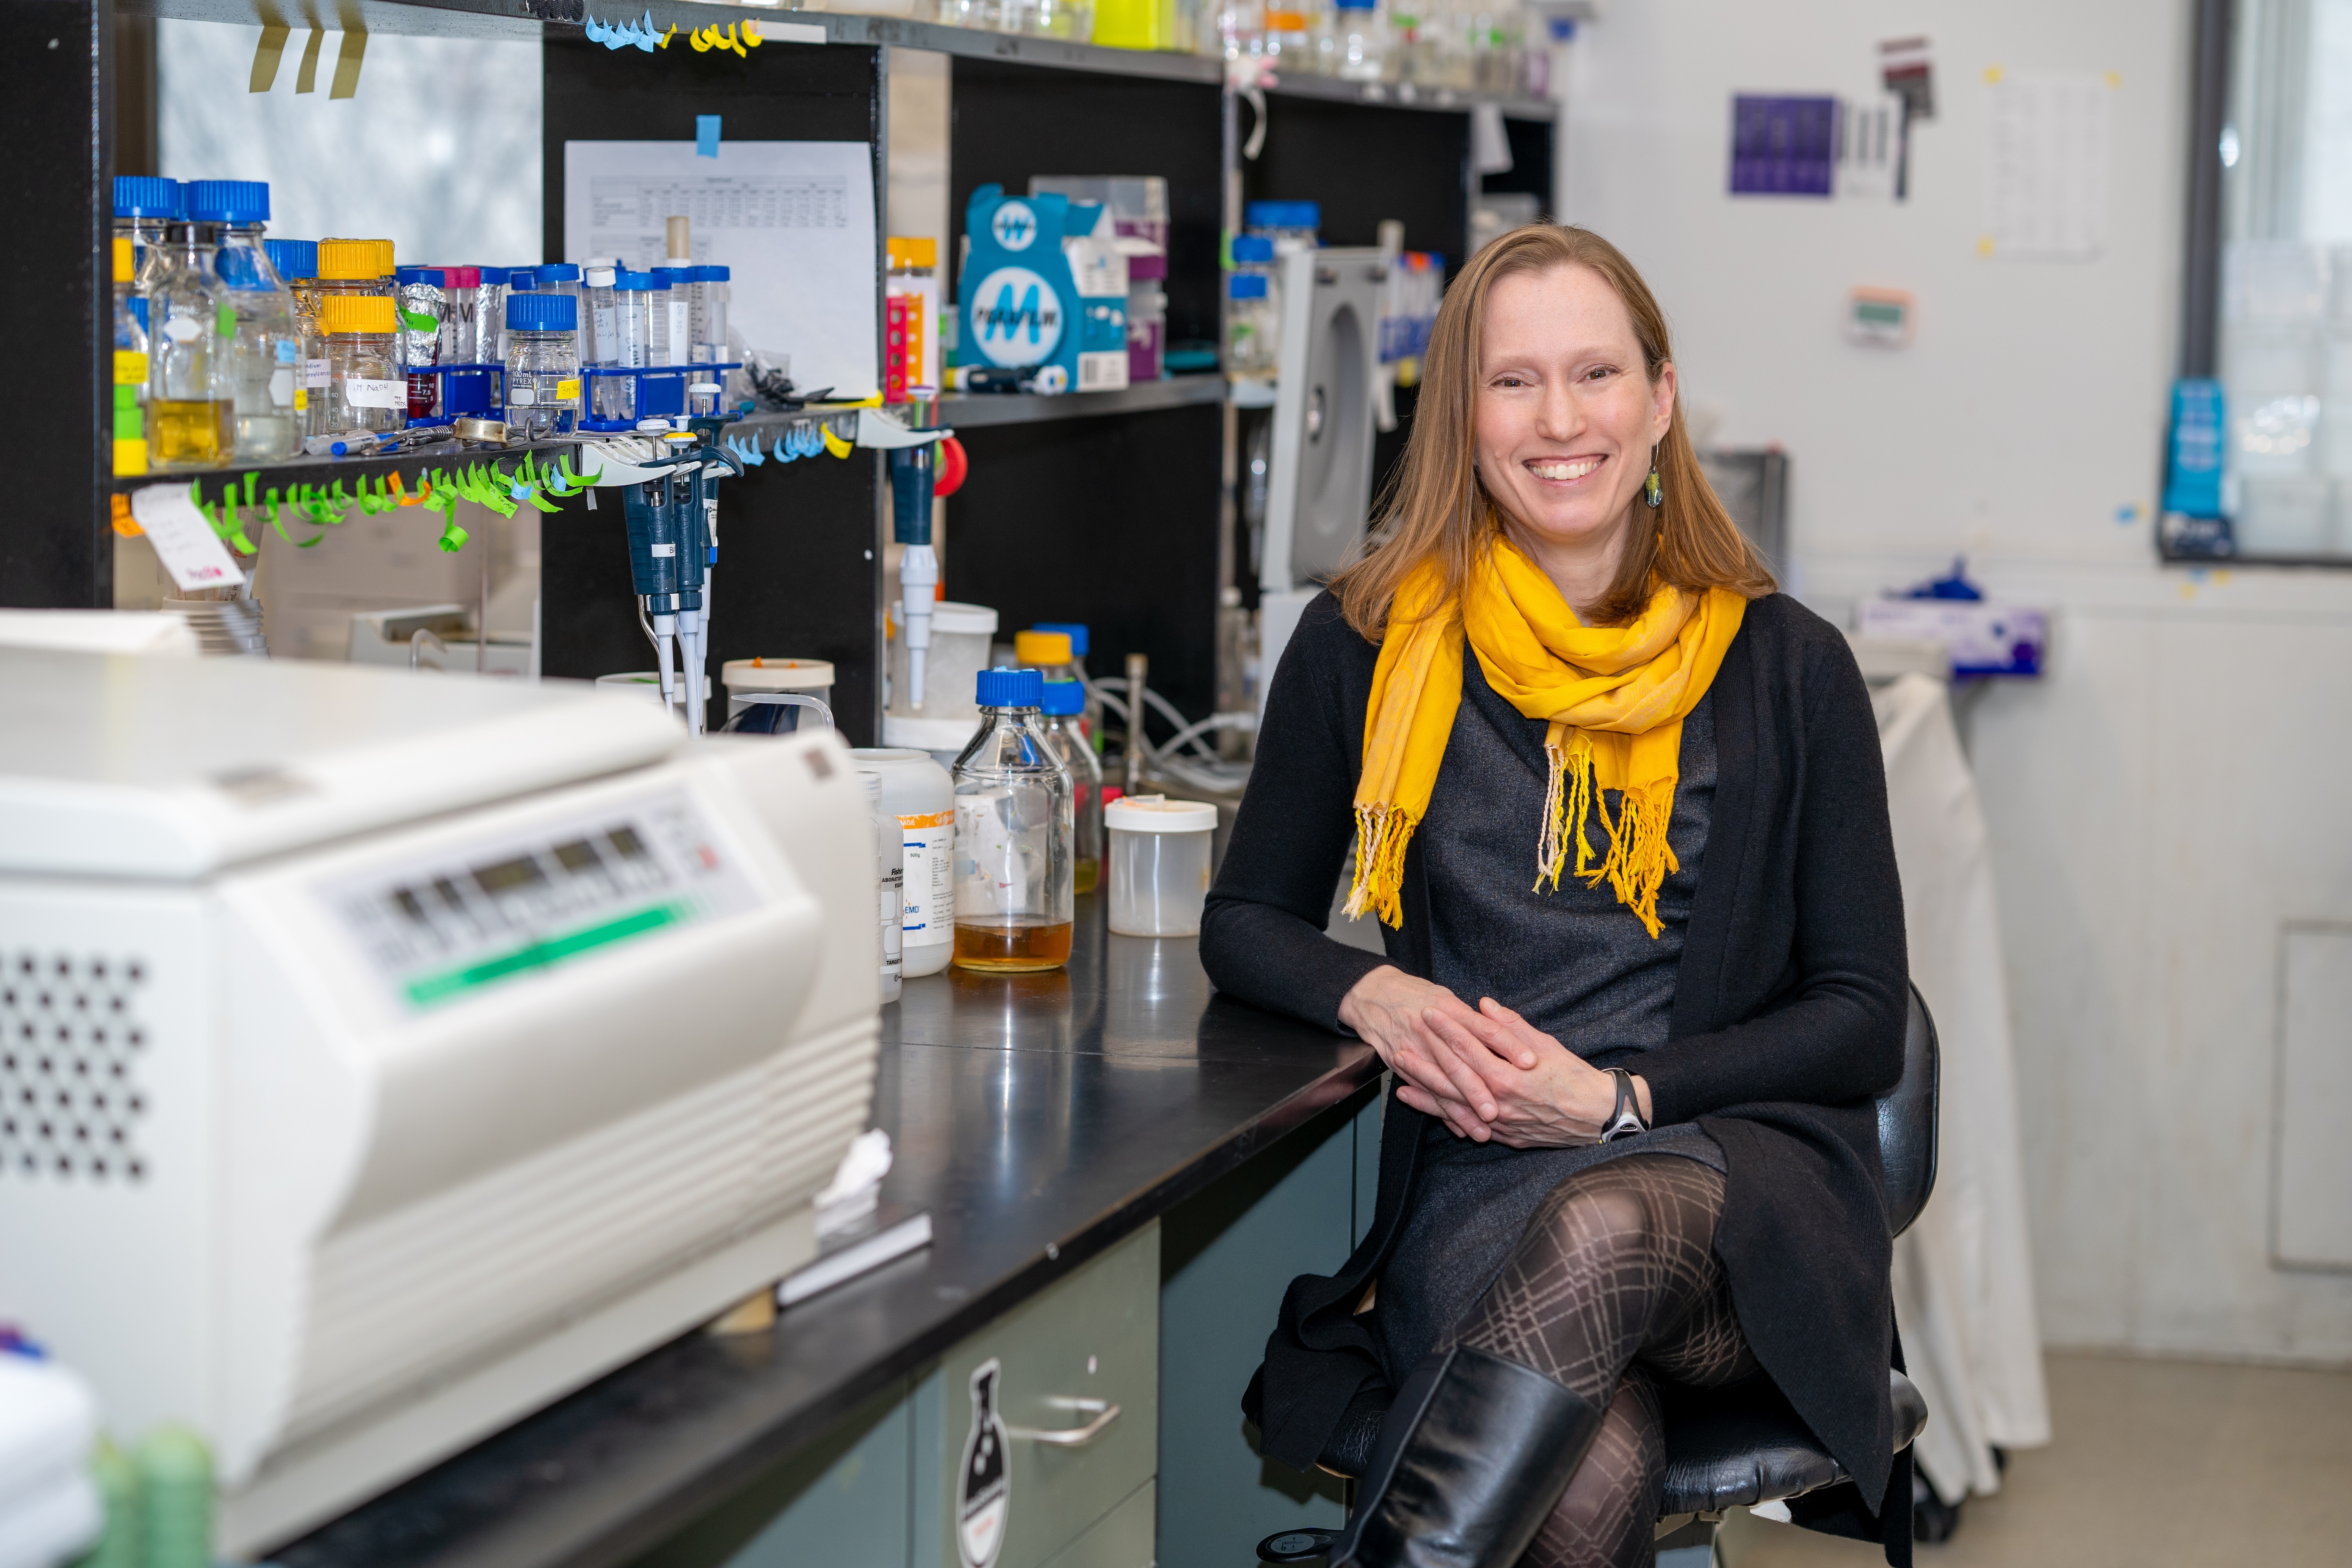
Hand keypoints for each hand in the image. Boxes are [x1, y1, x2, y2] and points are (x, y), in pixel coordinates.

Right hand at [1337, 967, 1538, 1141]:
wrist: (1374, 994)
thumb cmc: (1418, 995)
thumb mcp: (1449, 998)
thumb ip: (1478, 1016)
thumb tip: (1504, 1026)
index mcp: (1451, 1011)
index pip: (1486, 1029)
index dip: (1508, 1045)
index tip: (1530, 1062)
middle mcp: (1433, 1031)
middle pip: (1461, 1064)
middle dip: (1479, 1091)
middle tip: (1499, 1113)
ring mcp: (1416, 1049)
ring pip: (1442, 1086)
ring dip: (1461, 1112)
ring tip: (1482, 1133)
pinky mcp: (1402, 1064)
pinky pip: (1426, 1093)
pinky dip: (1442, 1113)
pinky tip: (1458, 1129)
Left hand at [1417, 998, 1655, 1149]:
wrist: (1598, 1116)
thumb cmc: (1575, 1077)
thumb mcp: (1547, 1045)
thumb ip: (1511, 1027)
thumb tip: (1484, 1005)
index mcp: (1508, 1076)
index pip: (1468, 1048)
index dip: (1447, 1029)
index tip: (1429, 1014)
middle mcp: (1499, 1102)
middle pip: (1453, 1080)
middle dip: (1425, 1064)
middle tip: (1400, 1048)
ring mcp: (1500, 1123)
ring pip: (1455, 1108)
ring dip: (1426, 1095)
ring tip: (1400, 1083)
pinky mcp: (1506, 1137)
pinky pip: (1470, 1128)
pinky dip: (1447, 1119)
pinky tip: (1429, 1112)